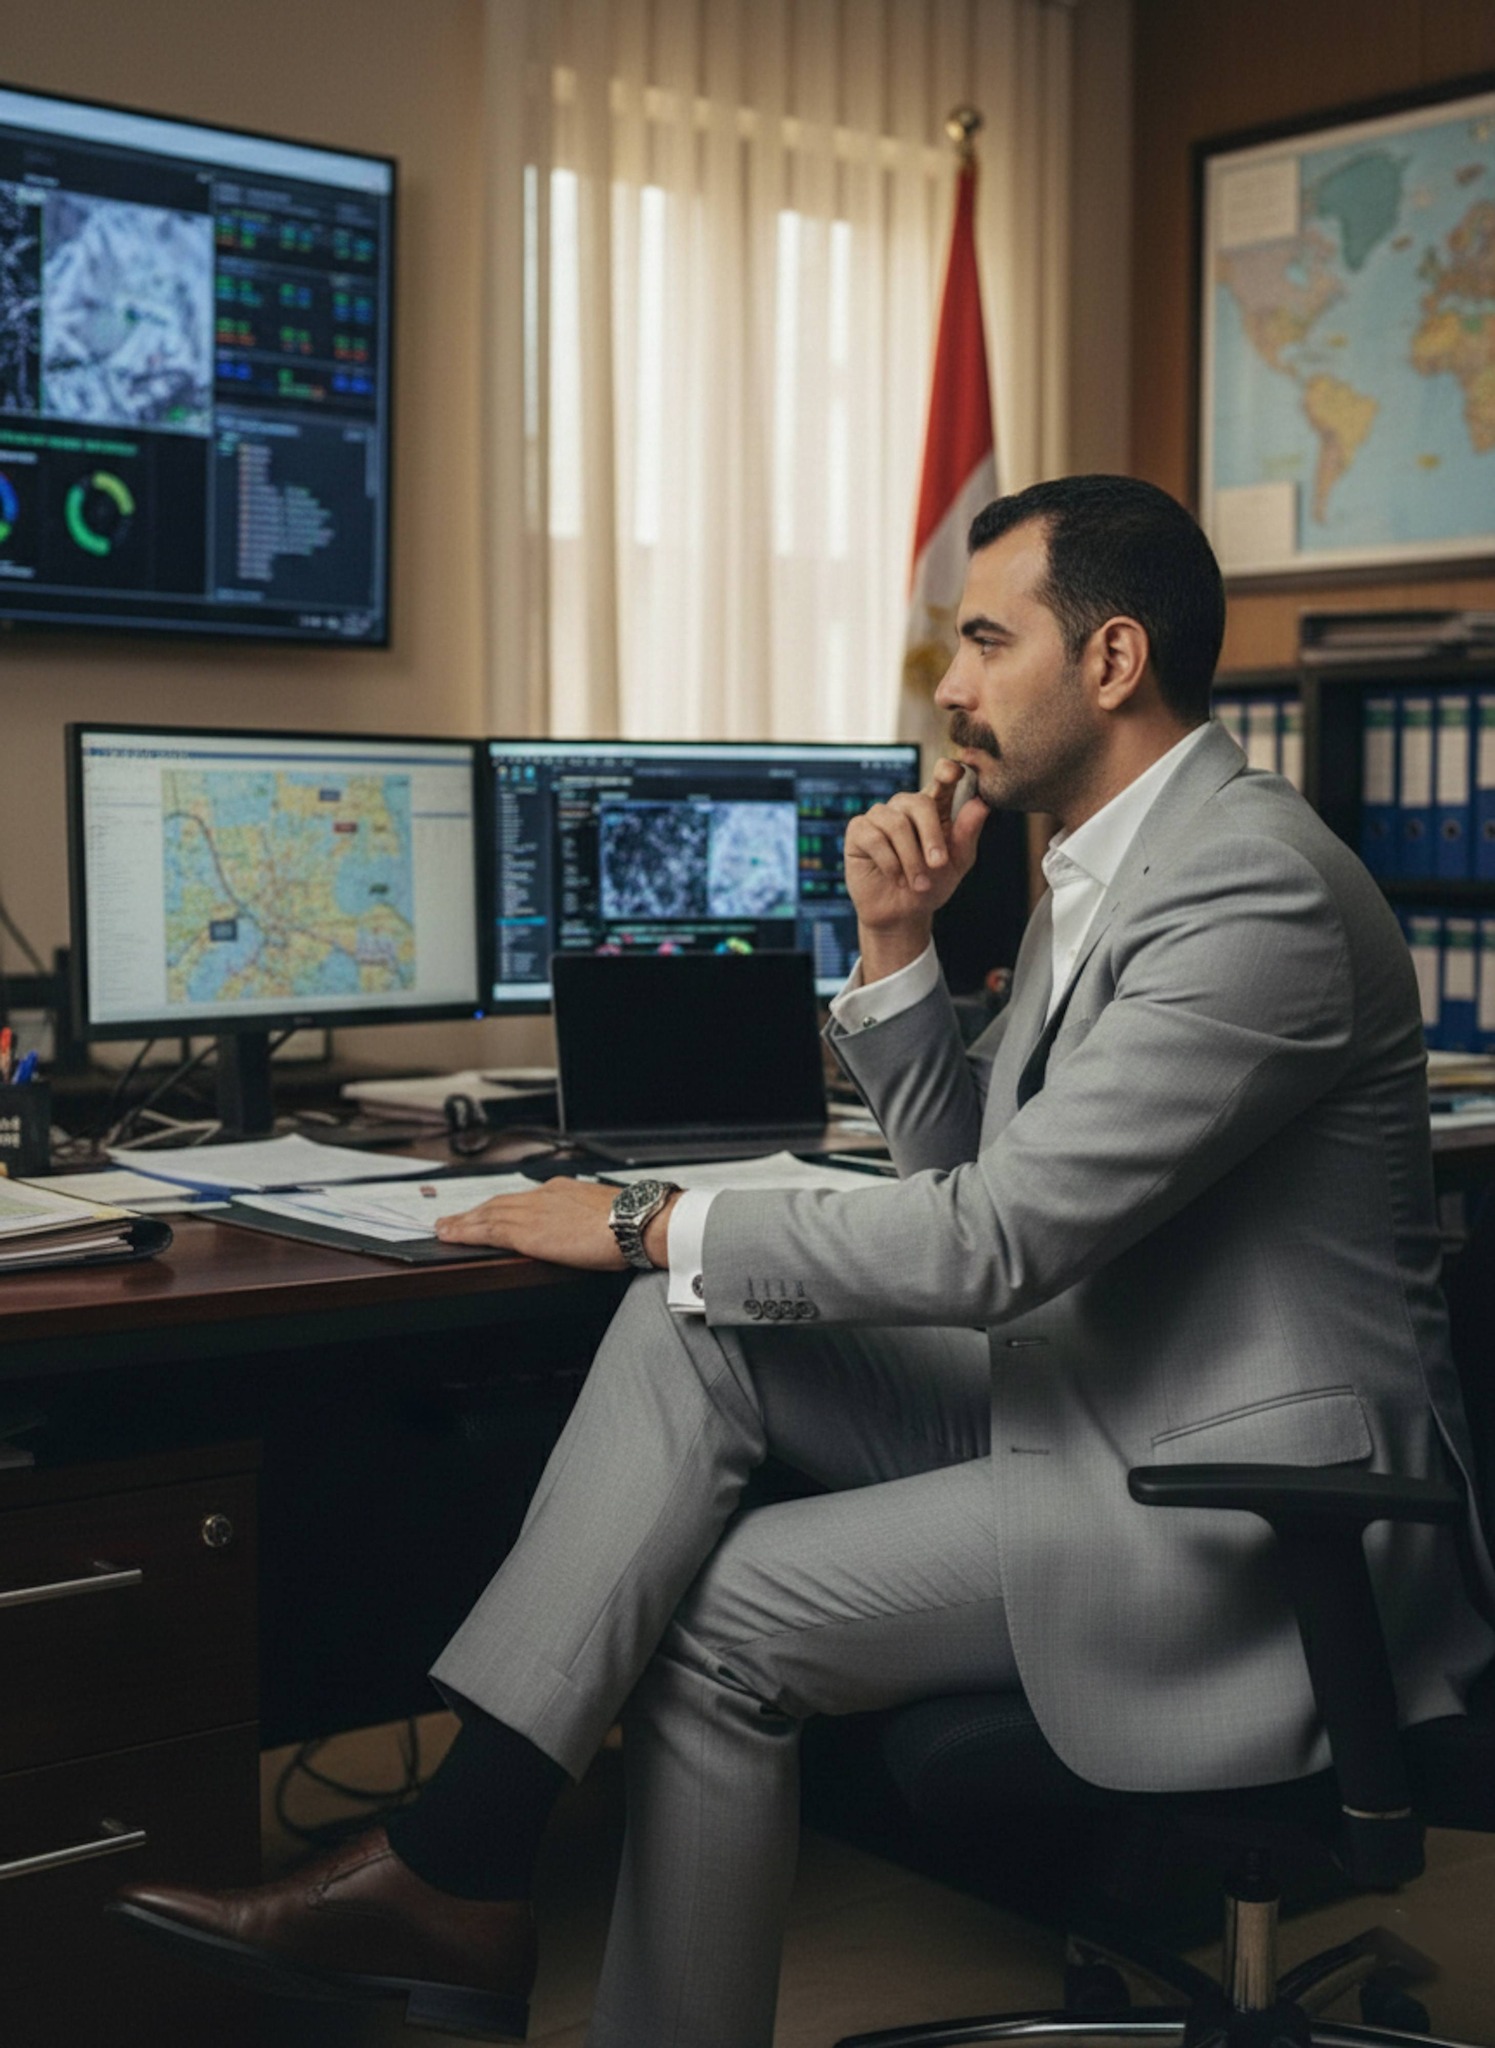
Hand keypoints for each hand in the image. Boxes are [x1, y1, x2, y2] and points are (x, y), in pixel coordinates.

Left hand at [434, 1177, 630, 1268]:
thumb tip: (588, 1230)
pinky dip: (466, 1231)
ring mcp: (533, 1211)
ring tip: (444, 1228)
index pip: (521, 1200)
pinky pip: (487, 1230)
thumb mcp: (604, 1214)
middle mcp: (543, 1195)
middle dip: (474, 1213)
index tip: (486, 1213)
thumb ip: (586, 1219)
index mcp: (561, 1190)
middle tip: (451, 1220)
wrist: (637, 1221)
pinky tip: (451, 1235)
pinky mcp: (527, 1232)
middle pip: (498, 1204)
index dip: (499, 1207)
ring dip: (463, 1222)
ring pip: (487, 1215)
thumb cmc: (632, 1221)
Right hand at [845, 758, 990, 961]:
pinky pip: (874, 838)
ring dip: (911, 858)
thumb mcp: (958, 862)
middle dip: (931, 836)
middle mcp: (906, 807)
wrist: (903, 914)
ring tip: (919, 884)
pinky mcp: (859, 831)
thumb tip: (982, 804)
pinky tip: (897, 878)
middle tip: (938, 865)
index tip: (956, 772)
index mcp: (934, 807)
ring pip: (896, 824)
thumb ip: (968, 833)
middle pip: (919, 803)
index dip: (947, 770)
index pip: (941, 777)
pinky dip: (890, 862)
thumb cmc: (932, 884)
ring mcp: (880, 816)